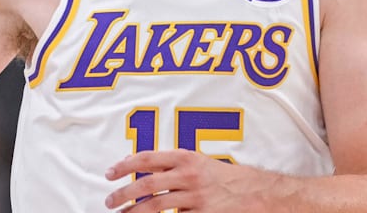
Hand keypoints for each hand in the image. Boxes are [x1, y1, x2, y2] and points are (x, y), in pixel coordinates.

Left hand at [104, 149, 269, 211]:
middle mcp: (188, 176)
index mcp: (186, 158)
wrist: (257, 194)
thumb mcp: (198, 162)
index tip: (109, 173)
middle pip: (146, 185)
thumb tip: (136, 163)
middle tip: (109, 201)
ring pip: (155, 207)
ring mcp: (195, 198)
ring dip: (134, 212)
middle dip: (123, 195)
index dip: (125, 166)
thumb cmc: (225, 178)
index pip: (147, 159)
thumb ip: (170, 164)